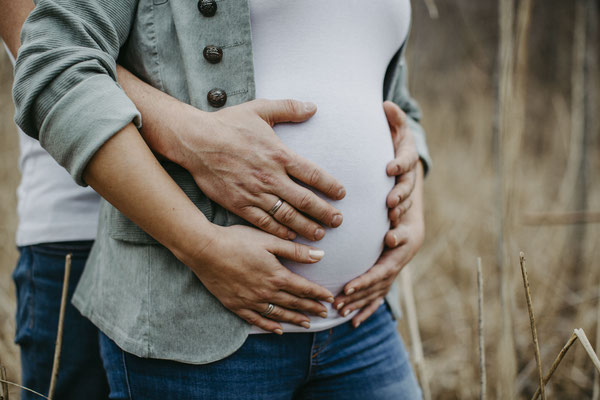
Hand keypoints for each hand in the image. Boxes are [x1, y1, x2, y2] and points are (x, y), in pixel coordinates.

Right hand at [174, 98, 345, 240]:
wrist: (195, 141)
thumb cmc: (228, 123)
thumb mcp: (260, 108)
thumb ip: (288, 107)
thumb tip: (312, 106)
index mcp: (279, 154)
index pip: (313, 175)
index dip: (331, 186)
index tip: (341, 194)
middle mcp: (271, 177)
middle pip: (305, 200)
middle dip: (325, 212)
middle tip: (338, 221)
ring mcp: (255, 193)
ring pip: (287, 216)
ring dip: (306, 226)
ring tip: (320, 233)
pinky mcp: (240, 204)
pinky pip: (264, 222)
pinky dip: (280, 231)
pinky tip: (291, 237)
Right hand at [185, 224, 334, 333]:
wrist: (205, 250)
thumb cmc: (237, 240)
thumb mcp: (268, 241)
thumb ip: (295, 251)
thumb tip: (321, 256)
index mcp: (276, 275)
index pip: (303, 288)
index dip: (318, 294)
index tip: (329, 299)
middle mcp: (266, 292)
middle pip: (294, 303)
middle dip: (311, 308)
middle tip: (324, 314)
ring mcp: (250, 301)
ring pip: (278, 314)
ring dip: (294, 319)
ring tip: (307, 324)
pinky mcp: (236, 305)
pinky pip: (256, 320)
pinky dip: (269, 326)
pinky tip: (277, 330)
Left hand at [332, 161, 424, 326]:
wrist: (410, 178)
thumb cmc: (402, 179)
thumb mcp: (403, 186)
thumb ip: (399, 197)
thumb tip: (390, 226)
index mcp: (407, 241)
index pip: (384, 268)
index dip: (365, 281)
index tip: (347, 290)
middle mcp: (404, 254)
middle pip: (380, 282)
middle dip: (358, 296)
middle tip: (337, 306)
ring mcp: (399, 260)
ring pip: (379, 288)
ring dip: (360, 302)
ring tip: (338, 312)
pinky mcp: (392, 263)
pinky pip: (381, 289)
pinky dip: (368, 304)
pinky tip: (354, 320)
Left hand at [383, 101, 418, 230]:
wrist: (394, 154)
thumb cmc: (391, 137)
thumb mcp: (395, 126)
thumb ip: (394, 117)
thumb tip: (386, 105)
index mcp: (407, 155)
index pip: (405, 160)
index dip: (399, 164)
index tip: (389, 168)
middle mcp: (408, 173)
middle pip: (406, 185)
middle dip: (399, 193)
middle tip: (390, 202)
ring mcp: (404, 187)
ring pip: (405, 201)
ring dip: (399, 208)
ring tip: (390, 216)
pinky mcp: (398, 199)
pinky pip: (400, 210)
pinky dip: (396, 219)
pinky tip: (387, 229)